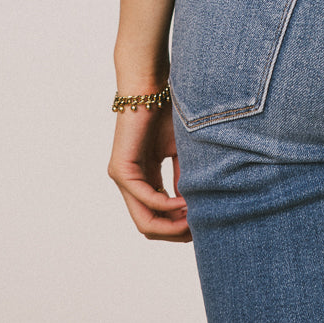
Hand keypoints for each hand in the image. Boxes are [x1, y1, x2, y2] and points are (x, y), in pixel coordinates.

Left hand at [107, 95, 190, 242]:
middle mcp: (131, 185)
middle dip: (175, 233)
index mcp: (145, 180)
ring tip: (193, 220)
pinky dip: (165, 205)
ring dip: (171, 225)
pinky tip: (183, 203)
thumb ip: (183, 179)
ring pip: (144, 220)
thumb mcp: (180, 153)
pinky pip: (145, 198)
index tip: (202, 225)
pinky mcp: (121, 170)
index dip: (179, 227)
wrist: (151, 90)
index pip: (158, 217)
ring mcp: (124, 179)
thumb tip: (195, 208)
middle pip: (150, 226)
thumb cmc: (167, 114)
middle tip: (199, 230)